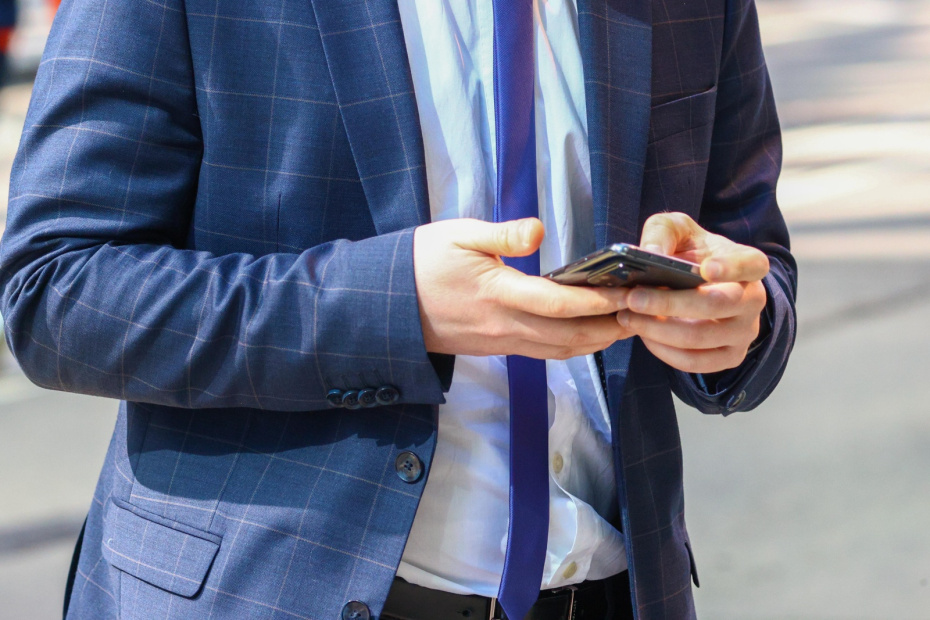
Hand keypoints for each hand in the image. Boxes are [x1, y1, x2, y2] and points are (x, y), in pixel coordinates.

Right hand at [414, 218, 634, 358]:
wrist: (388, 305)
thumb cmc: (421, 263)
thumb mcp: (457, 234)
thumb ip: (500, 233)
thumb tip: (538, 229)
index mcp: (497, 294)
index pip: (558, 304)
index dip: (596, 301)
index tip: (626, 292)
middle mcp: (504, 326)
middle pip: (568, 336)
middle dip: (608, 328)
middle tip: (641, 314)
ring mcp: (500, 342)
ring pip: (557, 350)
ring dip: (594, 342)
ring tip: (623, 326)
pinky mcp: (496, 347)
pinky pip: (541, 352)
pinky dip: (570, 346)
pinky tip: (585, 334)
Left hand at [616, 212, 768, 373]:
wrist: (699, 284)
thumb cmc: (691, 254)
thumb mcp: (678, 230)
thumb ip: (663, 231)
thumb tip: (650, 253)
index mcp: (749, 263)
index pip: (751, 264)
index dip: (731, 267)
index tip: (706, 268)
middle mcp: (754, 299)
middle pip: (714, 305)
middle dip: (668, 304)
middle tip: (633, 298)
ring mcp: (745, 332)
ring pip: (700, 338)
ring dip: (657, 330)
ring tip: (628, 317)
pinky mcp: (730, 357)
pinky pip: (695, 362)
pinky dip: (663, 351)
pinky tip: (644, 335)